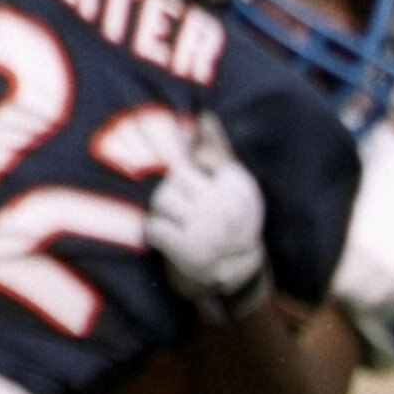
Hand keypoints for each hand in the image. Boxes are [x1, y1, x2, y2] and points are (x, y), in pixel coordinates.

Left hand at [146, 114, 268, 307]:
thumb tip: (206, 115)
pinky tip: (168, 241)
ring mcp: (212, 229)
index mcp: (239, 184)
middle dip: (169, 192)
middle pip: (173, 177)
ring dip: (161, 213)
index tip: (185, 177)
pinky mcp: (193, 251)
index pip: (198, 155)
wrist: (235, 277)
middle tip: (182, 211)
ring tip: (176, 224)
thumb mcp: (229, 184)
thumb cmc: (225, 219)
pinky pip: (154, 228)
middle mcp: (230, 205)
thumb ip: (215, 150)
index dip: (180, 163)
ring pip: (161, 199)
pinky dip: (155, 234)